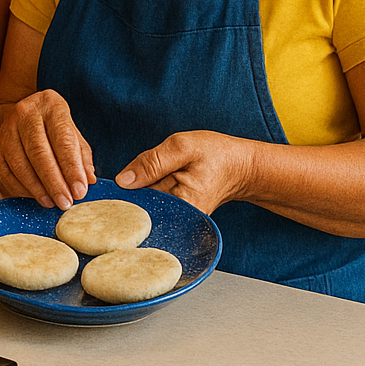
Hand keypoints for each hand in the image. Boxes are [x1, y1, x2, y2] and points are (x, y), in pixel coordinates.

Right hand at [0, 88, 94, 208]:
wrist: (23, 121)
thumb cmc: (54, 131)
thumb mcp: (73, 136)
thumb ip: (82, 157)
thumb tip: (88, 180)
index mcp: (50, 105)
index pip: (62, 138)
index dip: (72, 167)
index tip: (80, 190)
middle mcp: (24, 112)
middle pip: (38, 151)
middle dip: (53, 181)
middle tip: (66, 202)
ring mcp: (4, 129)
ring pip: (19, 164)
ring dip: (37, 189)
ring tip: (52, 203)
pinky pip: (4, 173)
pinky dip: (20, 189)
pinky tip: (35, 197)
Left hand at [117, 130, 255, 213]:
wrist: (242, 167)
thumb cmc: (217, 155)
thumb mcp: (182, 148)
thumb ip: (151, 162)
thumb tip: (124, 180)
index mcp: (181, 205)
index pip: (138, 203)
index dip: (125, 190)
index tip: (122, 182)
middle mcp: (179, 218)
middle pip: (139, 202)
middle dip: (134, 186)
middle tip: (152, 171)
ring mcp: (177, 215)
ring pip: (145, 199)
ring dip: (144, 185)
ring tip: (164, 173)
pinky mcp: (176, 210)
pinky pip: (153, 198)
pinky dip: (152, 187)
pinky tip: (163, 179)